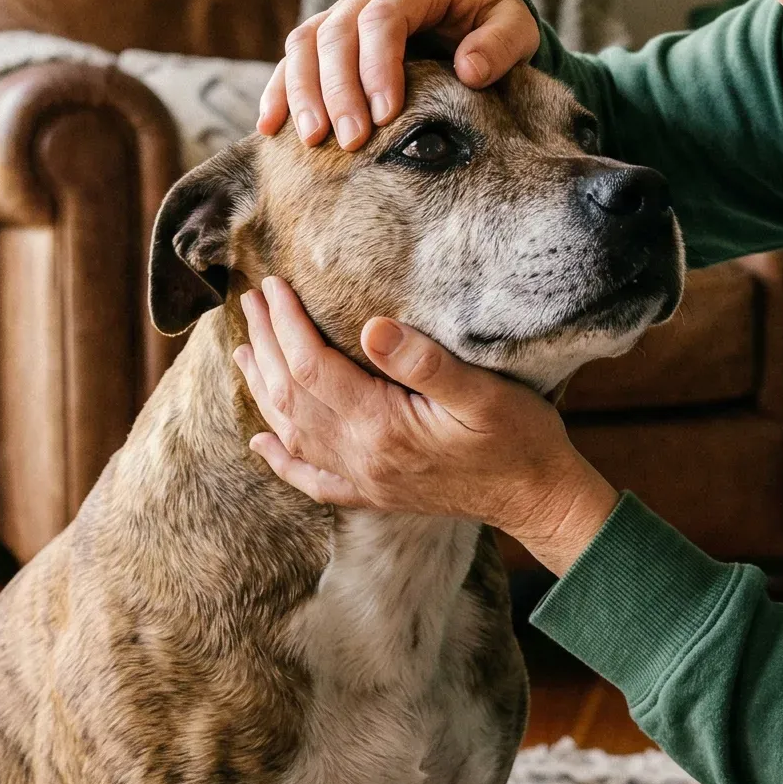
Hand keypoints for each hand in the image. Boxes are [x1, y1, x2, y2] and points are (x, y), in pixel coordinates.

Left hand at [231, 276, 619, 572]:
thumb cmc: (519, 438)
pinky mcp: (375, 493)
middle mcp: (361, 457)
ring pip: (293, 432)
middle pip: (292, 396)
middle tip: (251, 301)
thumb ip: (425, 362)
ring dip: (263, 390)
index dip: (287, 323)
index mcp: (381, 426)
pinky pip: (313, 479)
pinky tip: (262, 442)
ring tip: (244, 351)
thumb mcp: (483, 392)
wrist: (539, 498)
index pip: (312, 367)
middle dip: (267, 344)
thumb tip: (373, 327)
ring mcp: (364, 479)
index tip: (274, 286)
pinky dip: (281, 459)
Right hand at [259, 0, 540, 150]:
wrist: (476, 23)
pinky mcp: (328, 38)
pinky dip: (280, 91)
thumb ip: (500, 45)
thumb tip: (468, 70)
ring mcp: (345, 11)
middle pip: (337, 32)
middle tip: (351, 141)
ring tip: (312, 141)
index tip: (385, 116)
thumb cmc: (495, 27)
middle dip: (339, 89)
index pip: (383, 17)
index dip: (377, 66)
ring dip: (303, 92)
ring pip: (306, 43)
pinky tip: (271, 127)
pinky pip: (293, 59)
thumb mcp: (516, 28)